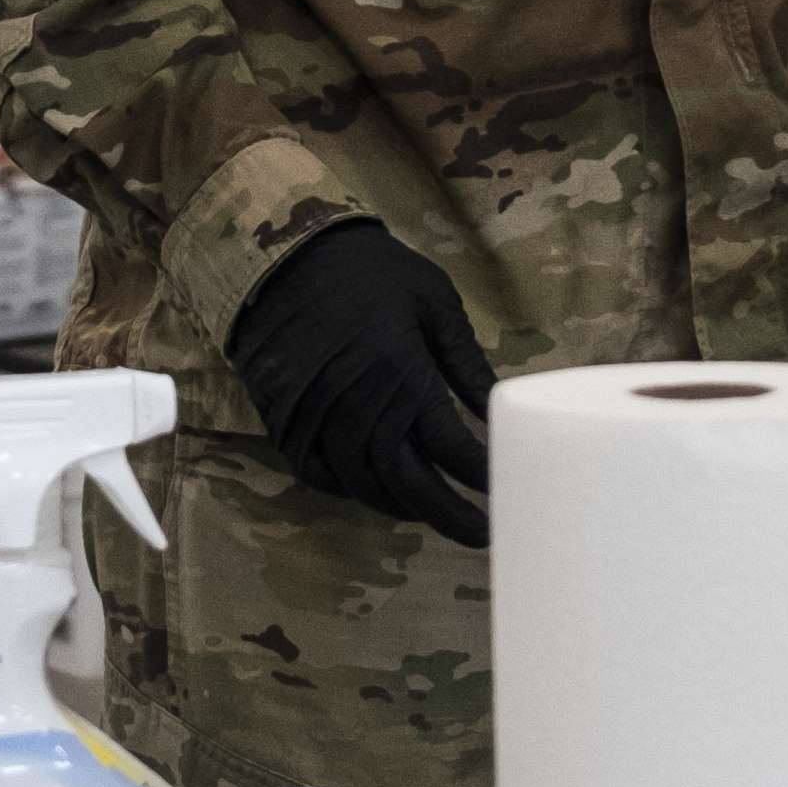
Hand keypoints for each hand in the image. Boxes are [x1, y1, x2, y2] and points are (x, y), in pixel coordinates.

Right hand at [228, 222, 496, 546]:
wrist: (282, 252)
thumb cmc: (369, 270)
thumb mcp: (434, 301)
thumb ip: (466, 362)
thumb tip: (499, 407)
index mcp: (401, 374)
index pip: (452, 447)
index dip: (482, 476)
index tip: (505, 490)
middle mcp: (357, 406)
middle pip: (409, 484)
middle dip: (449, 514)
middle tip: (480, 534)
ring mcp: (315, 418)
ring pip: (364, 485)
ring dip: (403, 506)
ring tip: (435, 512)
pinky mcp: (284, 420)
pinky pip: (318, 474)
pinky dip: (350, 490)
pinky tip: (376, 489)